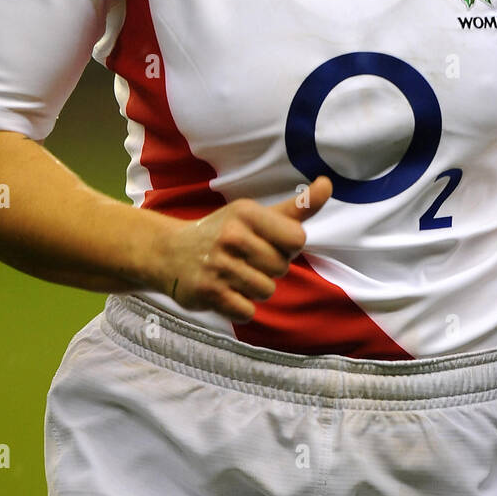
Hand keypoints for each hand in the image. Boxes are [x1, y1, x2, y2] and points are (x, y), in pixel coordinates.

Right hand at [160, 176, 332, 321]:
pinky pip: (248, 311)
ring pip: (267, 291)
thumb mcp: (254, 214)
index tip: (268, 243)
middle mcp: (231, 235)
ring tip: (234, 275)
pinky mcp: (209, 292)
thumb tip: (328, 184)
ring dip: (255, 289)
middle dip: (269, 268)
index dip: (288, 247)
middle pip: (282, 267)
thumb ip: (295, 207)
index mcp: (246, 213)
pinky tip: (225, 291)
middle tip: (245, 260)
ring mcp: (219, 265)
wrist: (168, 253)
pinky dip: (240, 306)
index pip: (297, 238)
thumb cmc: (222, 232)